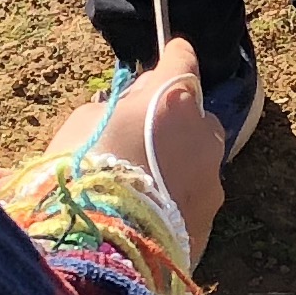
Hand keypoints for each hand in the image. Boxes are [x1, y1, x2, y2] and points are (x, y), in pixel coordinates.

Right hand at [44, 40, 228, 254]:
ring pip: (200, 160)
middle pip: (196, 115)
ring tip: (144, 182)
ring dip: (179, 162)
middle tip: (145, 134)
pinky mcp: (209, 220)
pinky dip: (177, 200)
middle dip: (177, 119)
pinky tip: (148, 214)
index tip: (170, 50)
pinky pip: (194, 199)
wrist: (99, 243)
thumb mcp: (83, 122)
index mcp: (172, 99)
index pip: (181, 60)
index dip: (173, 55)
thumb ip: (114, 107)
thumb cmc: (83, 171)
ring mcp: (212, 180)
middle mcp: (203, 135)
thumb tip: (128, 107)